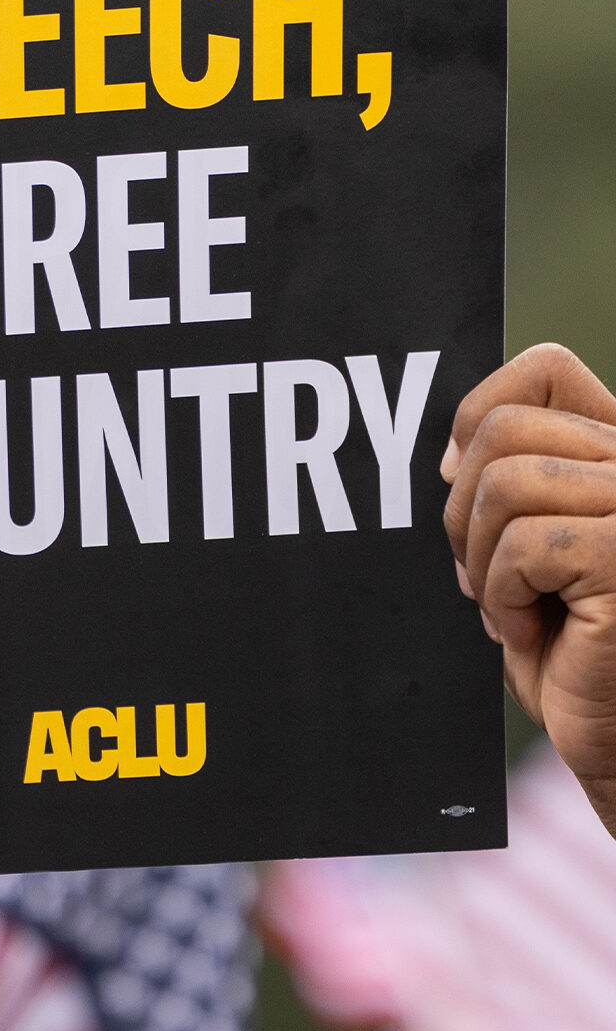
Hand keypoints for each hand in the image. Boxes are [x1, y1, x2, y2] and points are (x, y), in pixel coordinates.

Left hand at [444, 343, 615, 832]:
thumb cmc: (579, 660)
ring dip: (481, 560)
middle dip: (462, 510)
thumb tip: (451, 453)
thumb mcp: (532, 556)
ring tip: (512, 611)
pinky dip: (503, 597)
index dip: (479, 415)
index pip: (545, 370)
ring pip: (503, 482)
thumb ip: (507, 490)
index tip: (465, 485)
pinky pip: (525, 543)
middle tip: (483, 577)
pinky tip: (534, 637)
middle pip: (502, 429)